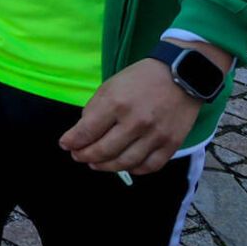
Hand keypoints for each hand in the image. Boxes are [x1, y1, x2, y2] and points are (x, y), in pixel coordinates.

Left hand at [60, 51, 222, 173]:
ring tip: (95, 164)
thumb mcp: (110, 85)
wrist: (181, 75)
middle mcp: (135, 122)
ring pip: (125, 162)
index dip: (72, 141)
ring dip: (106, 166)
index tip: (65, 145)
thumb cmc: (140, 79)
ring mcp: (155, 135)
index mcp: (116, 103)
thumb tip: (83, 132)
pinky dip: (134, 169)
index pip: (87, 131)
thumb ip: (95, 108)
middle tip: (78, 156)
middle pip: (104, 150)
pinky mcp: (172, 144)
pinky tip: (124, 166)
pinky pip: (150, 166)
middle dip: (85, 156)